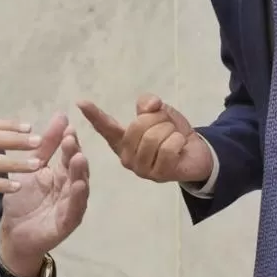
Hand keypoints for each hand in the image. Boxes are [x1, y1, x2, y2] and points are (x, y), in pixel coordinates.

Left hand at [0, 113, 89, 276]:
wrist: (13, 233)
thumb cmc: (23, 200)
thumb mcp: (31, 169)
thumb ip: (44, 146)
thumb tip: (59, 115)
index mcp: (61, 174)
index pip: (68, 154)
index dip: (69, 141)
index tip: (67, 126)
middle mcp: (70, 188)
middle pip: (76, 169)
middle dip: (75, 153)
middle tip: (71, 139)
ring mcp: (71, 205)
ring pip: (80, 187)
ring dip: (81, 173)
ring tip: (79, 158)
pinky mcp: (67, 223)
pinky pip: (75, 210)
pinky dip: (78, 198)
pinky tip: (78, 186)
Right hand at [77, 94, 211, 183]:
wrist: (196, 153)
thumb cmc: (172, 133)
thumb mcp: (159, 112)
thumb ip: (149, 104)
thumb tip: (149, 105)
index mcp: (122, 141)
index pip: (105, 127)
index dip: (94, 114)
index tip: (80, 102)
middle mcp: (126, 157)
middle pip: (138, 126)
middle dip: (158, 120)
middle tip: (167, 127)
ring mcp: (141, 168)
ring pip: (153, 137)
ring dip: (170, 131)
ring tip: (174, 137)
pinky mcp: (158, 175)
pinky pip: (167, 149)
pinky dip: (178, 140)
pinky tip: (180, 146)